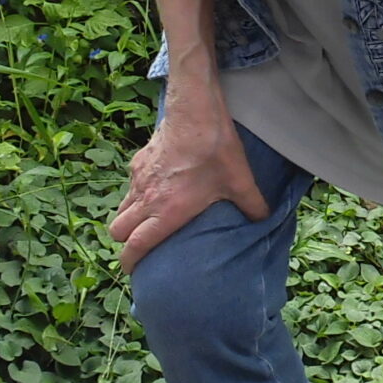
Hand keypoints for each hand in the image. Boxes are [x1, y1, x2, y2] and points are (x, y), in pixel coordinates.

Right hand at [108, 103, 267, 271]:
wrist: (195, 112)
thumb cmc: (215, 151)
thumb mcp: (240, 182)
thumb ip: (252, 206)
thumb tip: (263, 219)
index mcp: (166, 212)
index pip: (136, 245)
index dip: (130, 261)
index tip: (132, 269)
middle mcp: (146, 199)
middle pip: (118, 231)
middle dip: (124, 242)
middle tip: (138, 246)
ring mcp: (138, 179)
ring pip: (121, 209)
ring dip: (128, 219)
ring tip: (143, 222)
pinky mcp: (138, 162)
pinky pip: (129, 186)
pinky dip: (135, 194)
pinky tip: (153, 189)